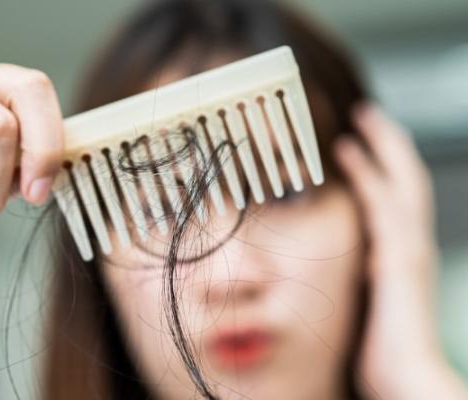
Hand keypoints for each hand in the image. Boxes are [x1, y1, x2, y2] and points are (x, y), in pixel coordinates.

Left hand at [335, 104, 465, 398]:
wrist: (406, 379)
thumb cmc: (384, 354)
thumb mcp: (370, 308)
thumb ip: (362, 283)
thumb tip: (345, 274)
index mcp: (401, 257)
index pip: (397, 200)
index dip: (383, 169)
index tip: (362, 144)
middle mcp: (411, 247)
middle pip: (407, 180)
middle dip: (390, 144)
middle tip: (367, 113)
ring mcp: (408, 250)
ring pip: (401, 182)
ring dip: (381, 146)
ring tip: (361, 117)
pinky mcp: (397, 258)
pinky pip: (382, 204)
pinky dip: (367, 174)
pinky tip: (348, 151)